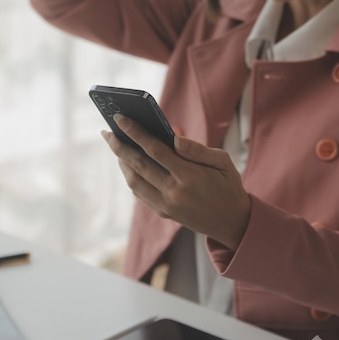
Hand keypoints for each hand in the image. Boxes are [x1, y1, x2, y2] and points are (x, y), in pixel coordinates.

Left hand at [101, 114, 250, 249]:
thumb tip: (174, 137)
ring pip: (134, 181)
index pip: (156, 150)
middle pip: (138, 165)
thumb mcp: (223, 162)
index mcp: (190, 176)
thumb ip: (197, 149)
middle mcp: (175, 192)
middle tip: (107, 131)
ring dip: (121, 162)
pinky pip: (140, 193)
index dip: (136, 133)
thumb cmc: (228, 185)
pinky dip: (130, 176)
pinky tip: (128, 164)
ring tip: (116, 145)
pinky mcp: (163, 212)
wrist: (231, 221)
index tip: (120, 118)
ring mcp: (167, 205)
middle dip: (119, 146)